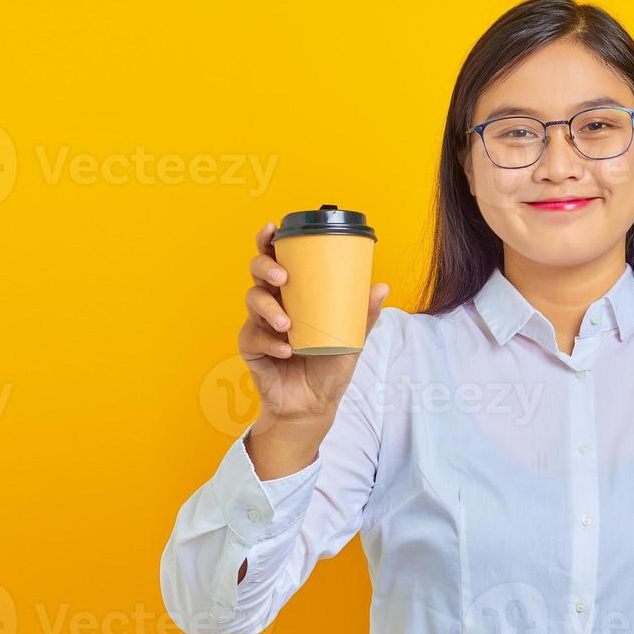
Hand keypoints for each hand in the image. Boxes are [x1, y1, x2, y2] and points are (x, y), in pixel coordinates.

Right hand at [239, 220, 389, 430]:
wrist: (314, 405)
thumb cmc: (329, 367)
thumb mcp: (351, 340)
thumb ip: (364, 316)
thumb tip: (382, 287)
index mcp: (295, 294)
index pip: (279, 259)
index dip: (270, 241)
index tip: (273, 228)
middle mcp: (275, 303)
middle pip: (258, 271)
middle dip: (266, 267)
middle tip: (283, 277)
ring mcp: (260, 323)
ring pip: (253, 300)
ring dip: (269, 307)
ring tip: (287, 324)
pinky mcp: (251, 346)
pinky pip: (254, 336)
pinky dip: (270, 342)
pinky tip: (286, 350)